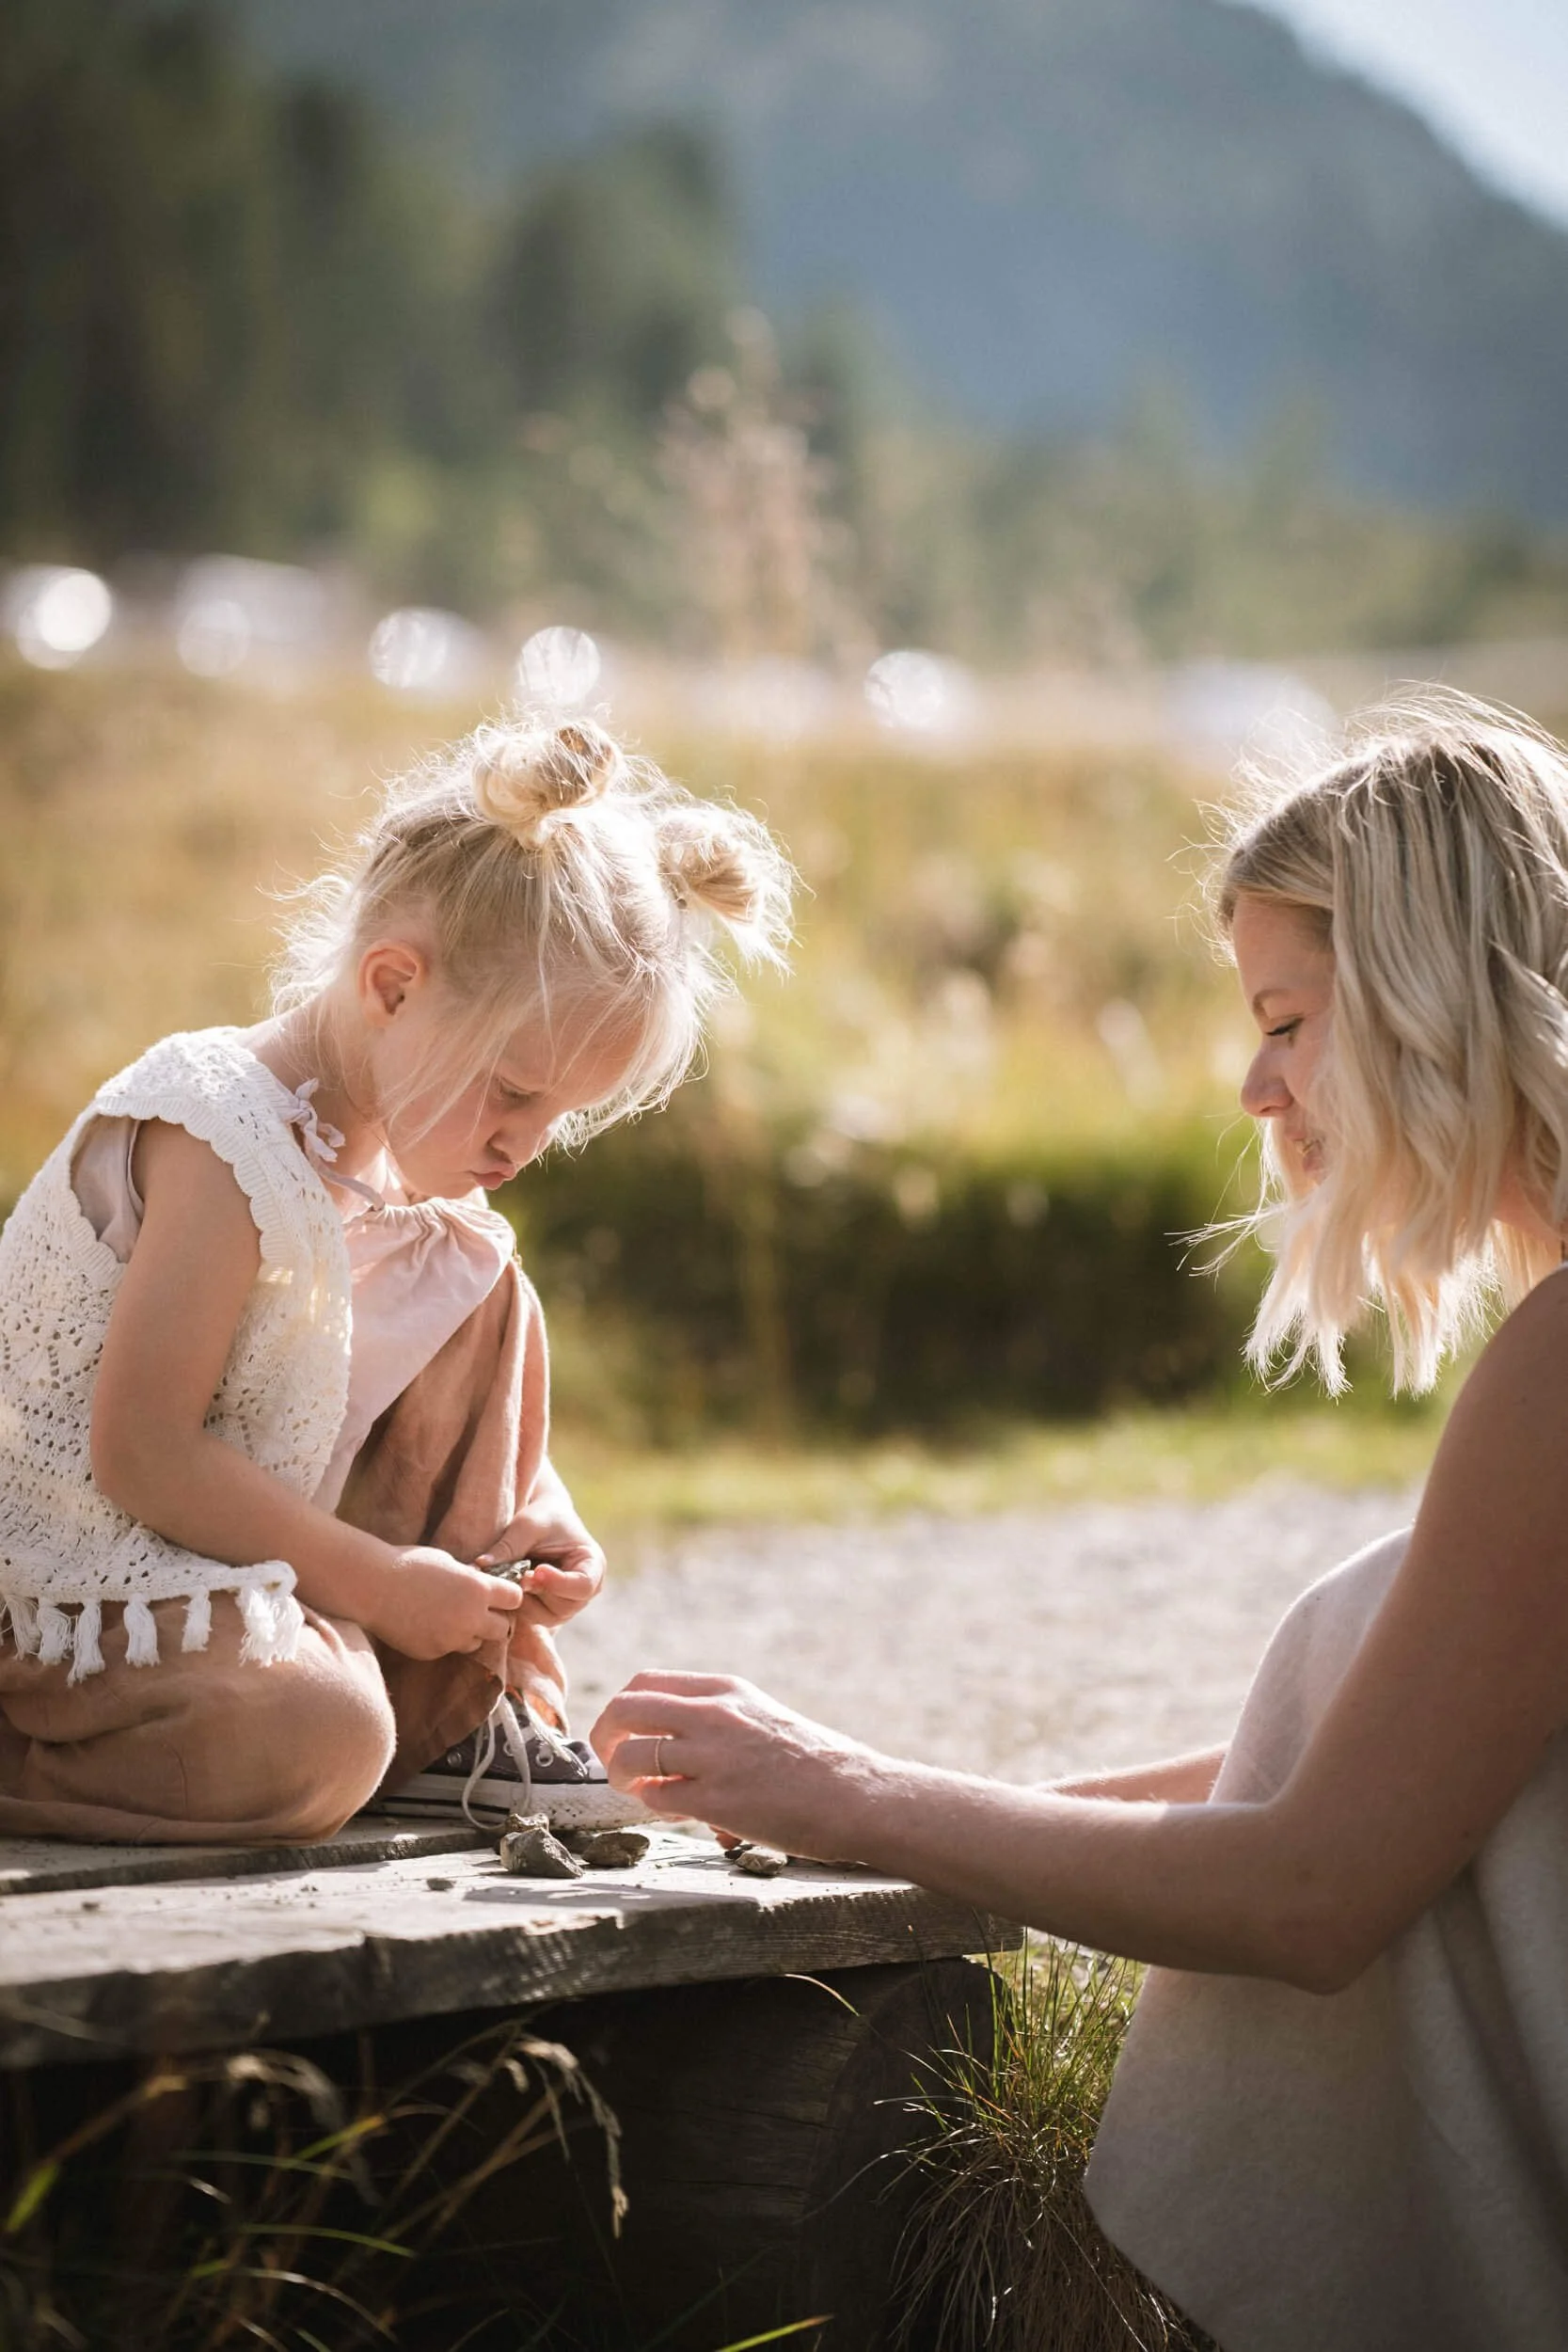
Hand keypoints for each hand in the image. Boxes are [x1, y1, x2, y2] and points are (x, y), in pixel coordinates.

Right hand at [364, 1546, 524, 1661]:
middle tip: (479, 1611)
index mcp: (478, 1589)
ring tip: (448, 1617)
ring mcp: (451, 1638)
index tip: (498, 1594)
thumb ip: (470, 1579)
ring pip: (476, 1644)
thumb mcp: (448, 1562)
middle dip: (495, 1621)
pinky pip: (448, 1649)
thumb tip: (484, 1585)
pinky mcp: (432, 1652)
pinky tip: (425, 1624)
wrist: (372, 1586)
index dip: (507, 1596)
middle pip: (504, 1629)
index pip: (514, 1598)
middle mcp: (470, 1617)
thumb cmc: (408, 1564)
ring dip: (469, 1633)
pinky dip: (442, 1640)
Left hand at [475, 1480, 604, 1627]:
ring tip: (513, 1577)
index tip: (537, 1570)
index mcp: (593, 1565)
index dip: (559, 1583)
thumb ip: (509, 1546)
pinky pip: (533, 1618)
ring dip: (525, 1601)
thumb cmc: (541, 1517)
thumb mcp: (527, 1525)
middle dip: (537, 1593)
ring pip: (546, 1617)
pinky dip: (518, 1605)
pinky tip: (510, 1586)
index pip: (583, 1586)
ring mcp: (567, 1604)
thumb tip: (480, 1567)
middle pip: (564, 1606)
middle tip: (518, 1576)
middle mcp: (585, 1590)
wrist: (540, 1522)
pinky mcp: (548, 1611)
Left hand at [589, 1671, 879, 1859]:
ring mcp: (713, 1756)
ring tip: (640, 1791)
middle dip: (606, 1737)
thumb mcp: (762, 1717)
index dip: (624, 1711)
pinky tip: (671, 1809)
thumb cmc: (815, 1763)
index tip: (626, 1733)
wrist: (858, 1795)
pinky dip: (652, 1804)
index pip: (645, 1683)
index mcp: (726, 1690)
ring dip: (622, 1777)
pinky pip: (655, 1797)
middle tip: (614, 1761)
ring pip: (629, 1754)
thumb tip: (672, 1747)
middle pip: (625, 1709)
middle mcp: (714, 1714)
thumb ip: (717, 1721)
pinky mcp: (716, 1800)